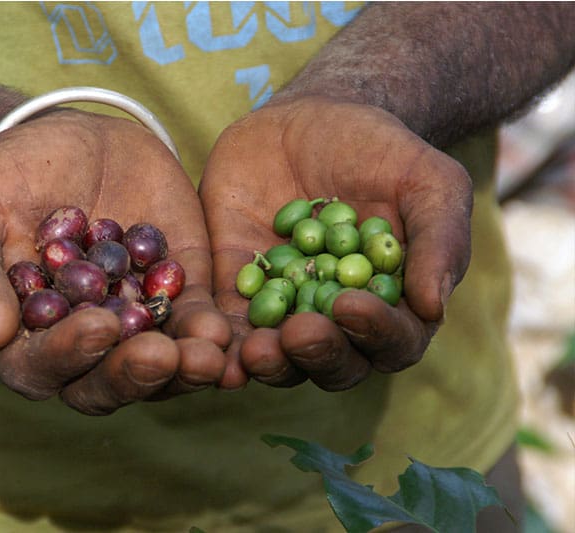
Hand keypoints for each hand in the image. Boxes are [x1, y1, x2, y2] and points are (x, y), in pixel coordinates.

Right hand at [0, 110, 230, 414]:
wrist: (69, 139)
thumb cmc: (5, 179)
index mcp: (26, 338)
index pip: (42, 368)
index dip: (68, 354)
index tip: (98, 325)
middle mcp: (83, 344)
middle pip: (106, 382)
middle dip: (134, 374)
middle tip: (161, 355)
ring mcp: (135, 323)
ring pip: (160, 366)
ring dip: (185, 368)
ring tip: (208, 354)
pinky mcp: (178, 294)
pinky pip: (197, 322)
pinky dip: (213, 331)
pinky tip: (227, 331)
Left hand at [199, 96, 471, 390]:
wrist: (308, 121)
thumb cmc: (379, 152)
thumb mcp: (427, 181)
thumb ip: (439, 238)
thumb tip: (433, 307)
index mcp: (394, 306)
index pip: (393, 341)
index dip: (375, 331)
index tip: (350, 304)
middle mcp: (339, 322)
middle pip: (334, 363)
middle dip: (317, 354)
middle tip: (297, 333)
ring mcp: (285, 313)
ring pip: (279, 358)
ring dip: (268, 361)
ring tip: (253, 348)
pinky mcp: (235, 296)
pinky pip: (226, 327)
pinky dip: (219, 340)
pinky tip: (207, 340)